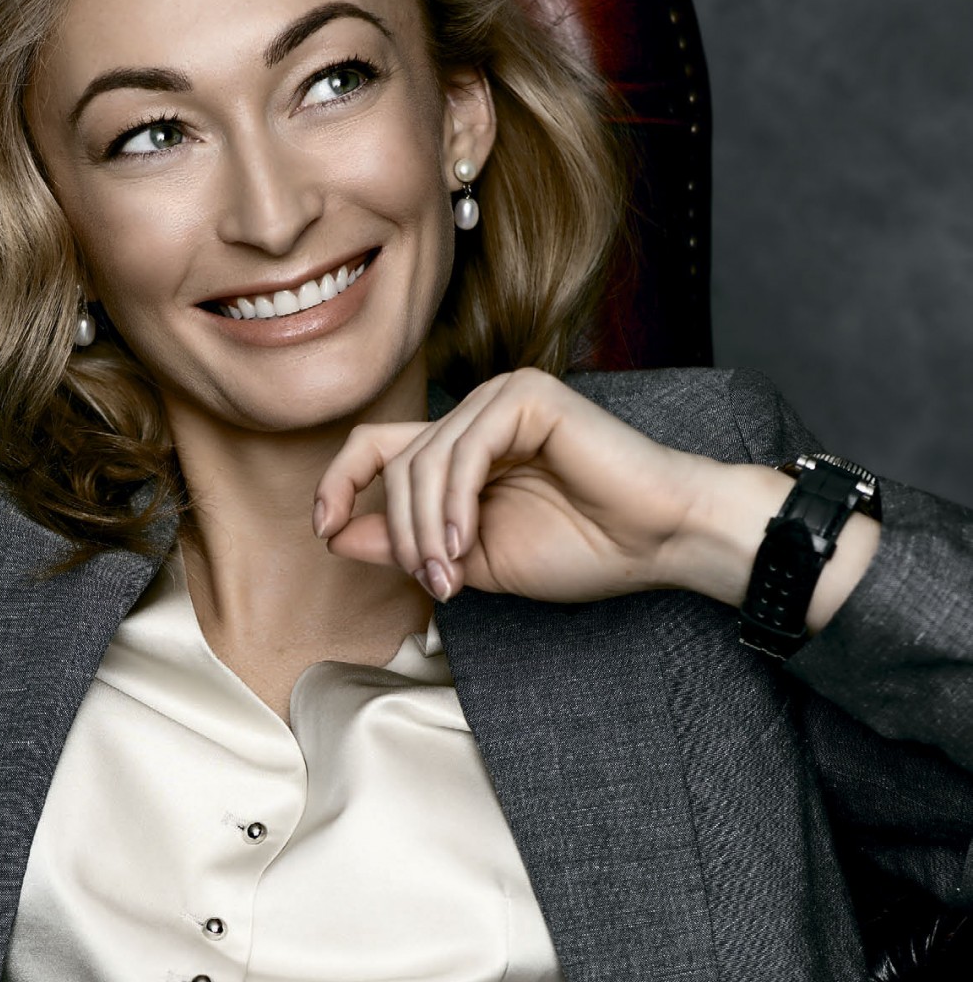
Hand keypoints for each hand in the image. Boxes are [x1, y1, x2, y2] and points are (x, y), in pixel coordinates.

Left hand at [312, 368, 775, 608]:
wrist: (657, 542)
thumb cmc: (582, 548)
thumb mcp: (471, 559)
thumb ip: (407, 544)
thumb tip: (337, 533)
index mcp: (461, 448)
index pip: (374, 448)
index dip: (338, 483)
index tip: (324, 529)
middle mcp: (476, 413)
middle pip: (394, 463)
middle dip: (402, 534)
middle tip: (435, 584)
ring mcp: (501, 398)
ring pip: (421, 461)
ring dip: (425, 530)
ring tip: (453, 574)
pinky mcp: (527, 396)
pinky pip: (462, 449)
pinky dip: (453, 504)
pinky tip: (466, 543)